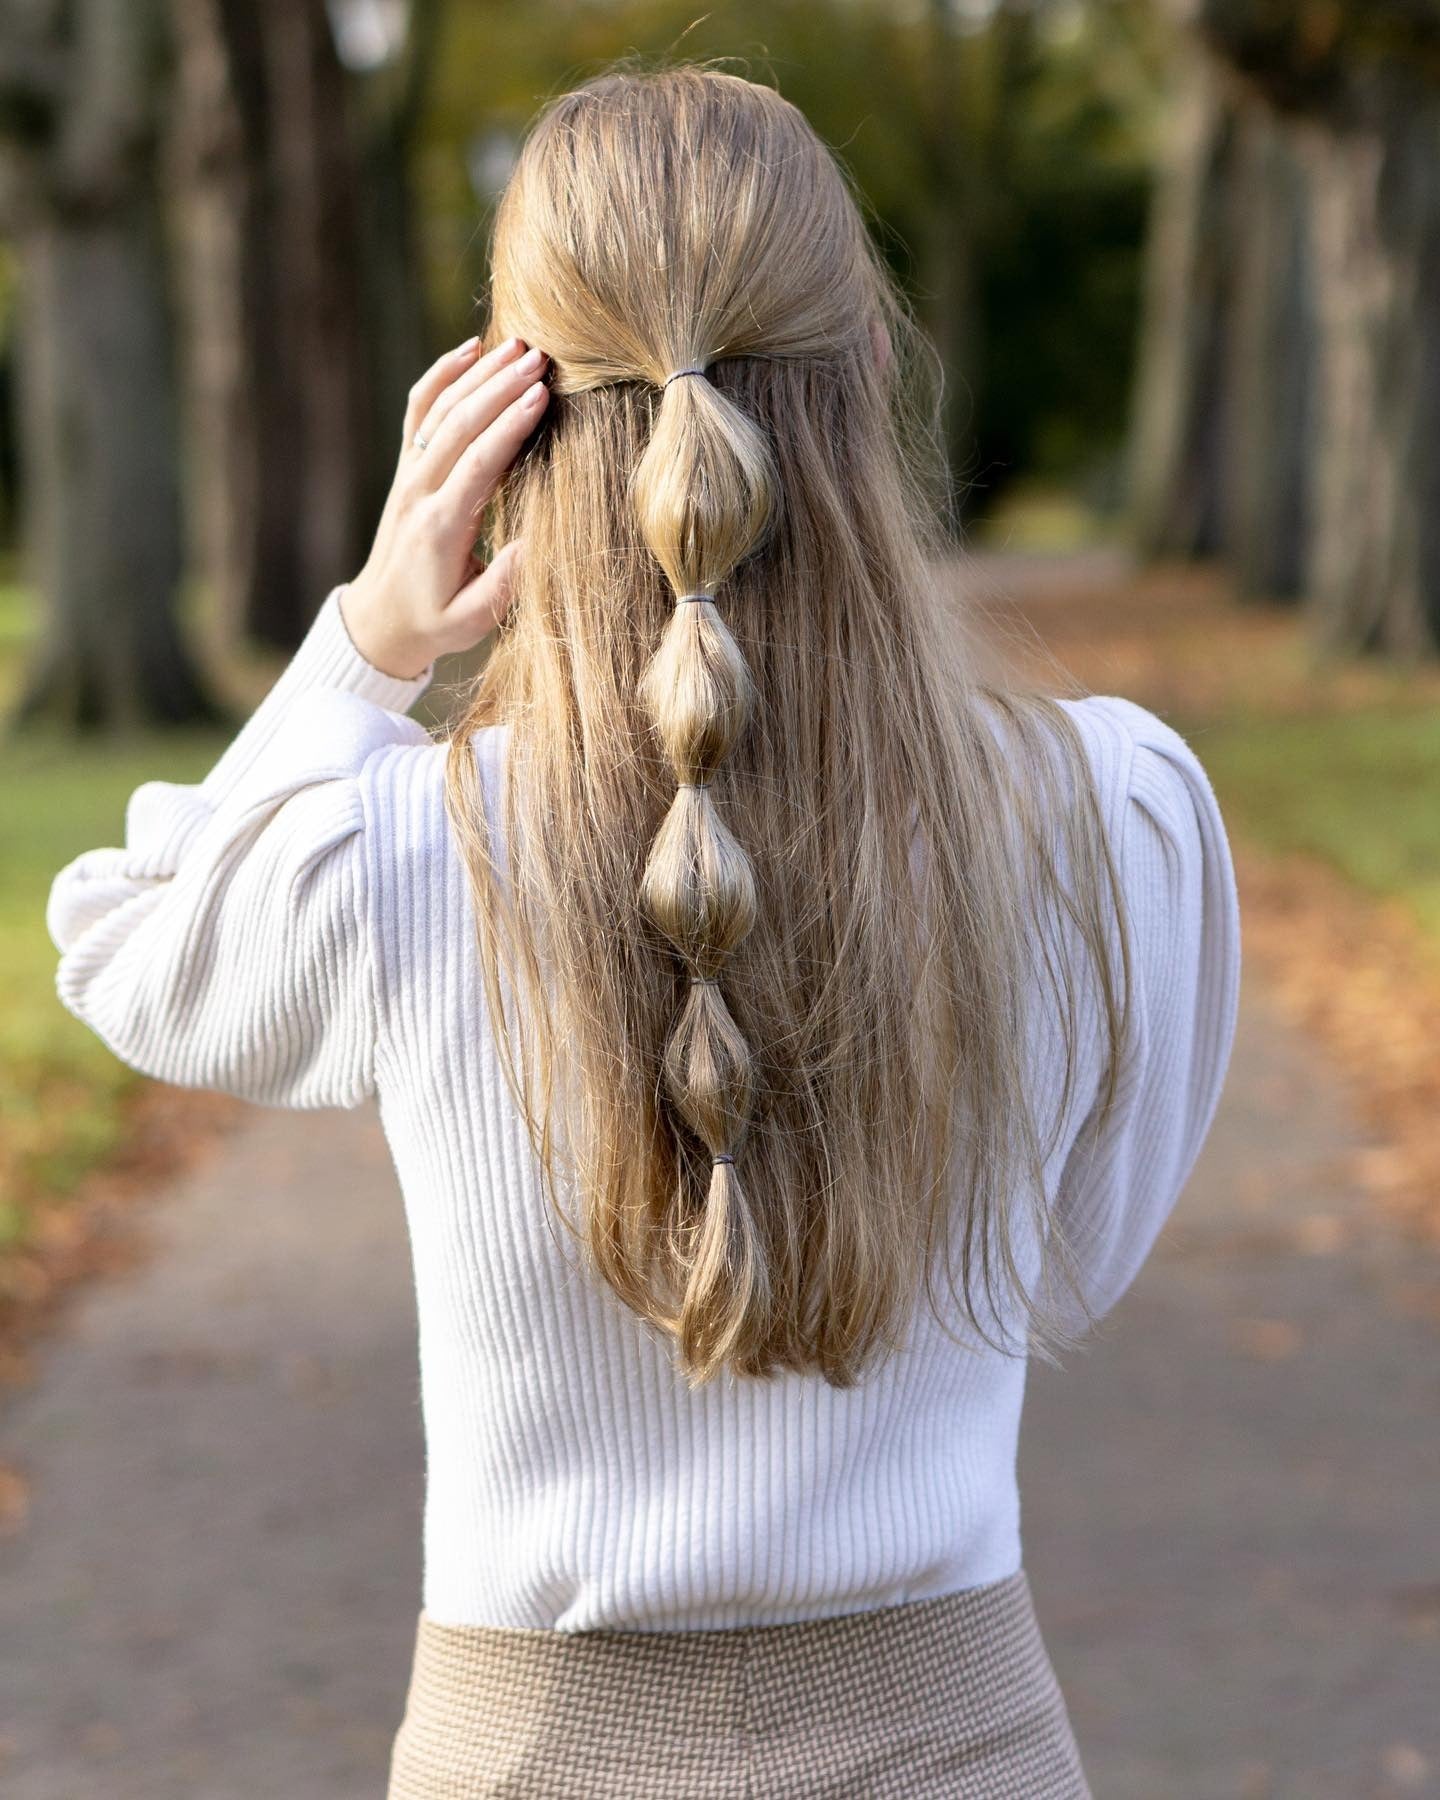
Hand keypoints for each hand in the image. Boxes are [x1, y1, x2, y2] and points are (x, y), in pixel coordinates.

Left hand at [339, 334, 549, 678]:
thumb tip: (537, 539)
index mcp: (439, 529)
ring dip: (479, 374)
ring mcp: (408, 476)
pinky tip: (470, 348)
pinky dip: (442, 374)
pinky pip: (418, 410)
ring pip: (440, 410)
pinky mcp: (407, 468)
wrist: (381, 621)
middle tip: (541, 358)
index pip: (477, 465)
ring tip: (520, 347)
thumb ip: (504, 584)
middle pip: (459, 425)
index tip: (540, 397)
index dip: (508, 428)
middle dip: (499, 387)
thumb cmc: (435, 622)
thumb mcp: (473, 620)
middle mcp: (418, 493)